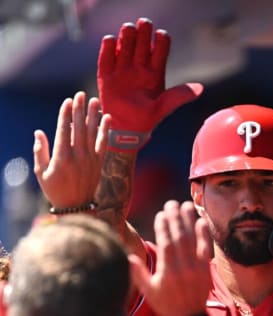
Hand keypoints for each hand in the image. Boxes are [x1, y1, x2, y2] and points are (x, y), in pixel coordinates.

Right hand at [33, 91, 110, 208]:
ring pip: (93, 132)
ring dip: (94, 115)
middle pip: (79, 128)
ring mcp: (90, 158)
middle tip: (80, 95)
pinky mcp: (99, 162)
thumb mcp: (41, 172)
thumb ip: (40, 151)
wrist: (76, 206)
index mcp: (62, 157)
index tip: (67, 101)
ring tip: (94, 101)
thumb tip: (39, 132)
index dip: (66, 115)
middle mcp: (78, 156)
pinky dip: (105, 130)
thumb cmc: (55, 189)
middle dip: (80, 110)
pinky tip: (107, 118)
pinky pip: (104, 142)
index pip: (64, 130)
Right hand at [97, 18, 202, 134]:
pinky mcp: (107, 76)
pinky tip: (110, 39)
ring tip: (129, 28)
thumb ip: (180, 95)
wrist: (127, 130)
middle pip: (141, 45)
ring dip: (126, 37)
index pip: (160, 51)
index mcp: (155, 72)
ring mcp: (123, 71)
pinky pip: (106, 59)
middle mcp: (139, 68)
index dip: (161, 41)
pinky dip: (107, 48)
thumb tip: (201, 89)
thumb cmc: (148, 118)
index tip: (161, 35)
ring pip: (125, 47)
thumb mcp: (165, 106)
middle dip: (143, 33)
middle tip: (145, 23)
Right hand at [129, 200, 212, 315]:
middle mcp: (183, 267)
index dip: (162, 227)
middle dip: (174, 218)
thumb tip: (128, 256)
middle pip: (179, 238)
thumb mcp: (149, 291)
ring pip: (193, 239)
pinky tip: (201, 220)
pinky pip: (207, 247)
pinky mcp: (207, 267)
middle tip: (170, 203)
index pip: (165, 244)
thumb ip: (138, 274)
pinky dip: (204, 234)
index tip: (160, 214)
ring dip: (189, 220)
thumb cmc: (166, 303)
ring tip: (185, 205)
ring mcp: (197, 267)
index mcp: (168, 272)